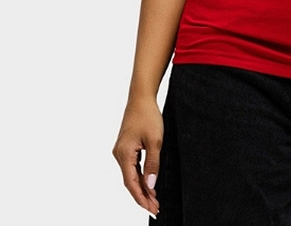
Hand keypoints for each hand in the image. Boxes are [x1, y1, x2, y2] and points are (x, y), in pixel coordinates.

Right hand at [112, 99, 162, 216]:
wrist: (141, 97)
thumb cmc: (148, 115)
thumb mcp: (155, 141)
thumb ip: (152, 165)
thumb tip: (150, 186)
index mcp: (123, 154)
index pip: (131, 183)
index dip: (141, 198)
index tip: (152, 209)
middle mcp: (118, 154)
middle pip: (130, 182)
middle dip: (142, 196)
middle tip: (155, 208)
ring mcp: (121, 151)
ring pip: (131, 175)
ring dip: (142, 187)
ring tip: (154, 200)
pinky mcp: (126, 147)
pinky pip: (132, 167)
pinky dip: (140, 177)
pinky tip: (148, 184)